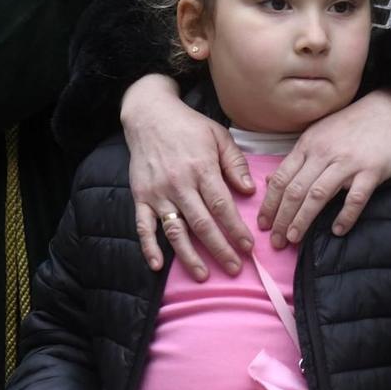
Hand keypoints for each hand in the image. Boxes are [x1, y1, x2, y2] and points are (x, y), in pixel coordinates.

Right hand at [121, 74, 254, 278]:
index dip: (235, 228)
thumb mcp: (218, 135)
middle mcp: (179, 183)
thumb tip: (250, 190)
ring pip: (175, 230)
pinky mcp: (140, 196)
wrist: (148, 114)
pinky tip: (157, 265)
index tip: (248, 247)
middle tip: (234, 268)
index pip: (222, 205)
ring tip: (203, 275)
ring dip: (189, 255)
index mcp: (201, 168)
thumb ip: (235, 163)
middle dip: (220, 248)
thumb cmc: (188, 125)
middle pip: (202, 223)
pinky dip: (148, 247)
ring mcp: (158, 192)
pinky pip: (143, 226)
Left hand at [260, 90, 390, 247]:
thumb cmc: (351, 125)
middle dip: (282, 218)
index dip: (270, 204)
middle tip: (276, 241)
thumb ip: (297, 159)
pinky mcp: (371, 170)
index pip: (282, 178)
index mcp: (308, 145)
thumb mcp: (318, 135)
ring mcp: (348, 162)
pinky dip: (345, 216)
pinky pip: (355, 198)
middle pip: (295, 190)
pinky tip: (337, 230)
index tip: (262, 224)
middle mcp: (324, 153)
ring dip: (303, 219)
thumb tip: (271, 181)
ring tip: (295, 239)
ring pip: (318, 195)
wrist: (390, 110)